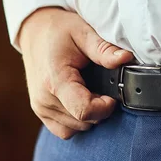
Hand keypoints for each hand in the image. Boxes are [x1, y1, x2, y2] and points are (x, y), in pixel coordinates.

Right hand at [19, 7, 133, 138]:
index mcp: (55, 80)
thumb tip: (126, 58)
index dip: (105, 107)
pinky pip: (65, 130)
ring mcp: (40, 108)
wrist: (34, 30)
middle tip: (102, 87)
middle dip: (99, 109)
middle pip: (83, 121)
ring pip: (76, 128)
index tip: (112, 96)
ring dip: (89, 116)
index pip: (84, 111)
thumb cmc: (58, 30)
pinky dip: (77, 121)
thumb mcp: (83, 32)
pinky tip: (81, 101)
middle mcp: (44, 99)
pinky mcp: (40, 112)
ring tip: (90, 91)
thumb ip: (104, 49)